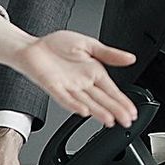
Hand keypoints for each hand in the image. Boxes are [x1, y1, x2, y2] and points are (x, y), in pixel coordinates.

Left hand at [0, 16, 136, 126]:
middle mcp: (82, 83)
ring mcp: (68, 87)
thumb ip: (108, 53)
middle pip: (102, 99)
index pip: (111, 90)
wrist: (32, 47)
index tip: (132, 111)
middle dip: (115, 110)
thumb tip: (130, 58)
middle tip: (127, 121)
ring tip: (110, 120)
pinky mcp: (53, 87)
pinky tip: (83, 111)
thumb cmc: (57, 45)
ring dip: (98, 111)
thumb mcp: (88, 44)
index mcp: (93, 72)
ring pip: (86, 102)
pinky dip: (74, 105)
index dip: (122, 101)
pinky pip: (65, 98)